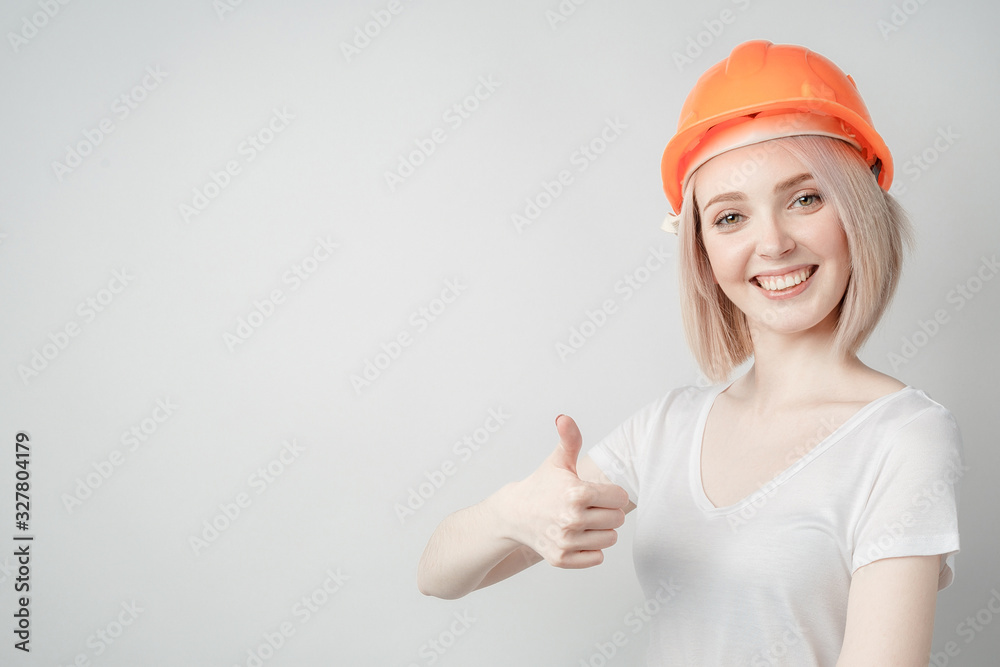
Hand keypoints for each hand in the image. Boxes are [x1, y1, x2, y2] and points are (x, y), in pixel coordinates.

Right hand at [505, 414, 628, 567]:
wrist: (514, 513)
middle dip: (607, 512)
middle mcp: (572, 519)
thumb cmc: (542, 485)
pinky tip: (576, 537)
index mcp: (577, 493)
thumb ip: (569, 438)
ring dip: (600, 531)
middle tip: (587, 507)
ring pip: (610, 539)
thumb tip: (564, 418)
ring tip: (581, 521)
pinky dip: (590, 549)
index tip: (595, 492)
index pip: (620, 498)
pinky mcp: (561, 559)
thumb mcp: (558, 461)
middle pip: (618, 520)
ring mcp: (566, 541)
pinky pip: (597, 558)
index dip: (610, 494)